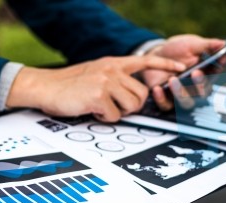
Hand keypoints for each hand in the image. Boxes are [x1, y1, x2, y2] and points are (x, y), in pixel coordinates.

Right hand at [6, 56, 185, 121]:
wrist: (45, 86)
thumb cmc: (68, 84)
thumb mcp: (95, 73)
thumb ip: (114, 78)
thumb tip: (131, 94)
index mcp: (112, 63)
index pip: (145, 61)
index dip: (165, 64)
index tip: (180, 67)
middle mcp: (112, 70)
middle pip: (142, 95)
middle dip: (131, 106)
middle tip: (114, 106)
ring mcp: (106, 81)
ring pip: (132, 106)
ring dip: (118, 112)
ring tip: (101, 107)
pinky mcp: (99, 95)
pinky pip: (115, 116)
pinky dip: (104, 118)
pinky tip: (91, 110)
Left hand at [142, 34, 225, 109]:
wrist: (156, 55)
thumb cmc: (177, 50)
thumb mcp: (191, 44)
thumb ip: (206, 45)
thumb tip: (223, 44)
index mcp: (206, 73)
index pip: (216, 73)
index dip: (219, 66)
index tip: (220, 58)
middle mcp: (196, 87)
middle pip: (203, 92)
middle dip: (200, 83)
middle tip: (195, 72)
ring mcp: (181, 95)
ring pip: (186, 102)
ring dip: (180, 92)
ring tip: (173, 79)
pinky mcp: (166, 99)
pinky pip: (165, 105)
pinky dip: (161, 98)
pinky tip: (157, 89)